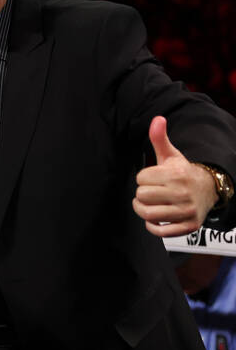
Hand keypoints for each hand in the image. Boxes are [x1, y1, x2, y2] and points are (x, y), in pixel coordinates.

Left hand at [133, 116, 217, 236]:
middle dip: (141, 194)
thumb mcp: (172, 155)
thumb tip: (157, 118)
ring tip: (149, 205)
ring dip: (143, 210)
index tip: (154, 179)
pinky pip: (160, 231)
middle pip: (141, 196)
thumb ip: (160, 138)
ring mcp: (186, 211)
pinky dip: (152, 226)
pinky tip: (156, 218)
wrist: (209, 190)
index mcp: (176, 174)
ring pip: (148, 214)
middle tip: (150, 192)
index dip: (143, 178)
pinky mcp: (188, 226)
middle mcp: (182, 193)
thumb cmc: (183, 173)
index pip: (140, 179)